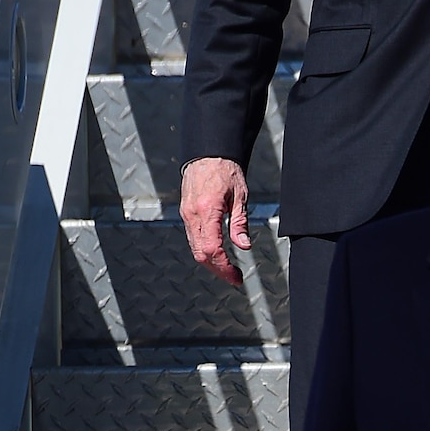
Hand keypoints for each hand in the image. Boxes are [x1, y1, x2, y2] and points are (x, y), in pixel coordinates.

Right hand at [180, 156, 252, 285]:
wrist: (208, 152)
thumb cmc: (226, 171)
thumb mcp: (240, 196)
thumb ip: (240, 223)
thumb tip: (244, 246)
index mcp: (208, 209)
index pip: (212, 248)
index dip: (224, 267)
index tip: (236, 277)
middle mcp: (193, 214)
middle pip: (201, 253)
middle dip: (218, 269)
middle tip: (234, 278)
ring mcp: (186, 214)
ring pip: (195, 248)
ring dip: (211, 262)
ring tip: (228, 269)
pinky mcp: (186, 213)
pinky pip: (193, 238)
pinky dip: (204, 250)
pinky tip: (218, 254)